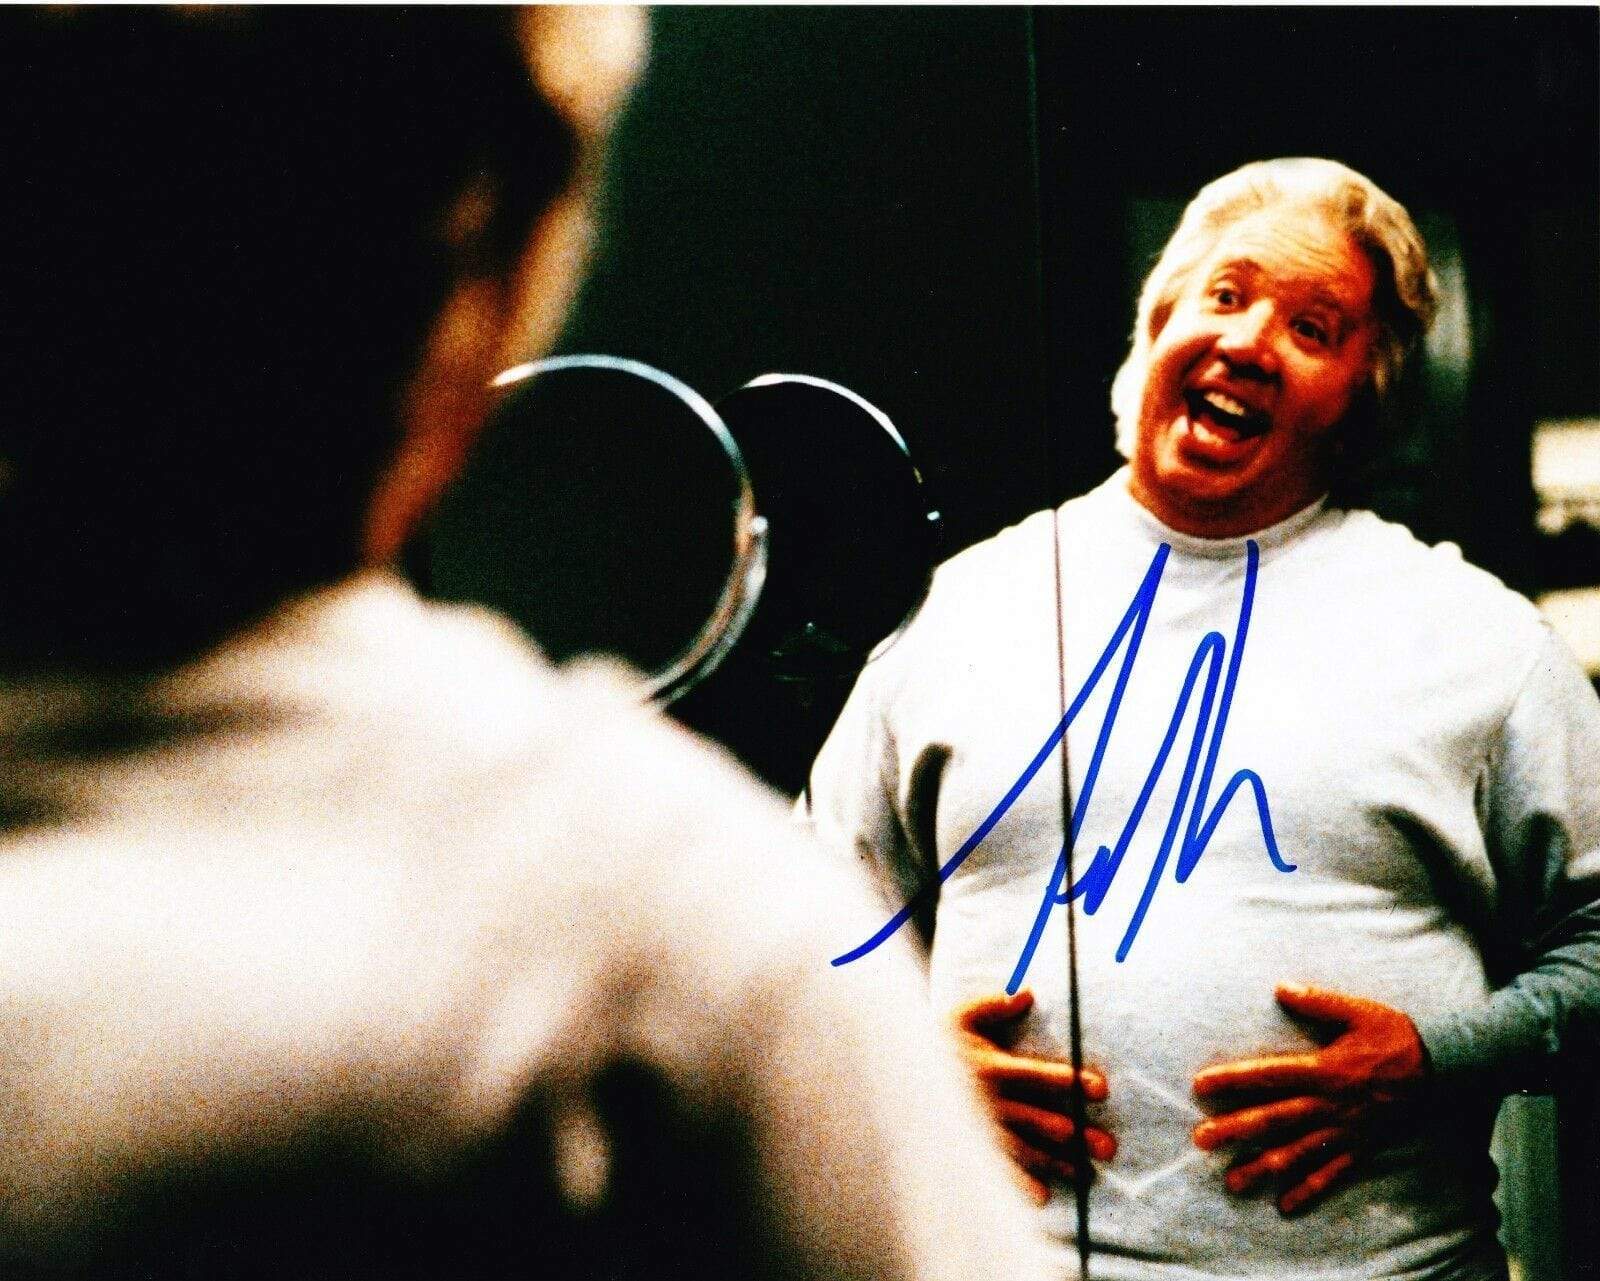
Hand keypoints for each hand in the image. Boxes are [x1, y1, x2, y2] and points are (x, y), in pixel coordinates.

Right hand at [952, 988, 1115, 1204]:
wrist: (893, 1073)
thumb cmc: (935, 1043)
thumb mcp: (959, 1016)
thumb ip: (993, 1004)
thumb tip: (1028, 992)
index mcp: (990, 1066)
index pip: (1035, 1074)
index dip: (1068, 1080)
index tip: (1101, 1089)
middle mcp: (988, 1100)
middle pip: (1039, 1119)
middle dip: (1075, 1134)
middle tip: (1108, 1147)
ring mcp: (978, 1127)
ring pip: (1025, 1148)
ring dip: (1057, 1161)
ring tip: (1086, 1173)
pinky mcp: (967, 1145)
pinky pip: (995, 1167)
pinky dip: (1016, 1182)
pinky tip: (1040, 1196)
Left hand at [1191, 982, 1428, 1214]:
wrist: (1444, 1069)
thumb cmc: (1395, 1036)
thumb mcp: (1357, 1011)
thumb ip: (1317, 1002)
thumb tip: (1280, 987)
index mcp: (1325, 1070)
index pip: (1269, 1076)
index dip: (1233, 1080)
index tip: (1201, 1085)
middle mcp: (1330, 1105)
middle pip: (1274, 1119)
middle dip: (1235, 1130)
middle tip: (1201, 1139)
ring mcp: (1345, 1131)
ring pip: (1297, 1154)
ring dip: (1262, 1168)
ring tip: (1232, 1181)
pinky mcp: (1361, 1147)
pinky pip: (1332, 1174)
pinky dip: (1309, 1191)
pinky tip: (1285, 1205)